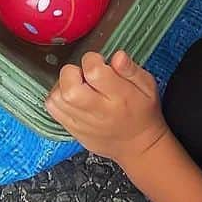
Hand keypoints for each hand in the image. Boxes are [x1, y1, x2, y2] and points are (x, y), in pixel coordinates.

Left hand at [45, 50, 167, 167]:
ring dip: (62, 85)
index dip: (92, 60)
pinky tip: (70, 97)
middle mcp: (99, 112)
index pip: (94, 72)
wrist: (139, 147)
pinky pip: (53, 110)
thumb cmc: (143, 112)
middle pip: (70, 88)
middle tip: (84, 75)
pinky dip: (57, 98)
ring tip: (78, 85)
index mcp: (120, 97)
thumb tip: (117, 55)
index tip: (99, 63)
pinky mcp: (74, 130)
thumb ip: (131, 69)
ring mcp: (84, 124)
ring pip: (57, 98)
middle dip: (72, 73)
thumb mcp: (148, 87)